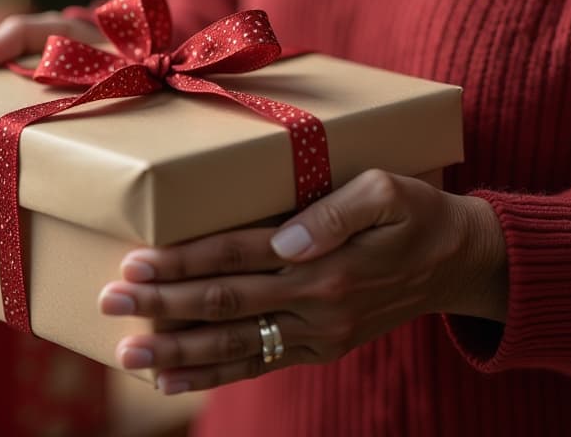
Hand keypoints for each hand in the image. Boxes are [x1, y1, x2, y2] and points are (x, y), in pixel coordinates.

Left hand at [99, 169, 506, 393]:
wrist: (460, 263)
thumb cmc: (417, 213)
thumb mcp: (390, 190)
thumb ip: (337, 211)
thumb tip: (285, 237)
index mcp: (326, 259)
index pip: (237, 256)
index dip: (185, 260)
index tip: (137, 260)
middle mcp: (316, 301)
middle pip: (224, 304)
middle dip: (162, 304)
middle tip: (110, 301)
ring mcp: (317, 332)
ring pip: (234, 344)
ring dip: (177, 350)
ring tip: (127, 354)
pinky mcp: (319, 348)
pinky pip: (258, 365)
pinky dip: (213, 375)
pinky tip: (172, 381)